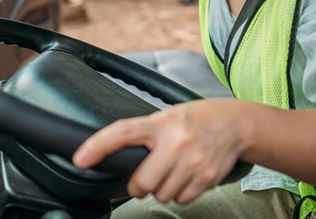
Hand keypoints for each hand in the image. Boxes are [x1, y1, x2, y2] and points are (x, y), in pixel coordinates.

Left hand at [73, 99, 246, 204]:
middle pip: (143, 181)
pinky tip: (187, 176)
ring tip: (172, 171)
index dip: (98, 146)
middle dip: (139, 186)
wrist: (234, 123)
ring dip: (162, 189)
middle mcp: (176, 141)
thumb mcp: (167, 117)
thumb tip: (120, 159)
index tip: (81, 159)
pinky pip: (182, 199)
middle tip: (145, 178)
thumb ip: (146, 135)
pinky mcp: (206, 176)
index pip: (123, 133)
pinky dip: (180, 193)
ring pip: (162, 194)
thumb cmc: (195, 119)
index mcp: (160, 123)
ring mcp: (193, 160)